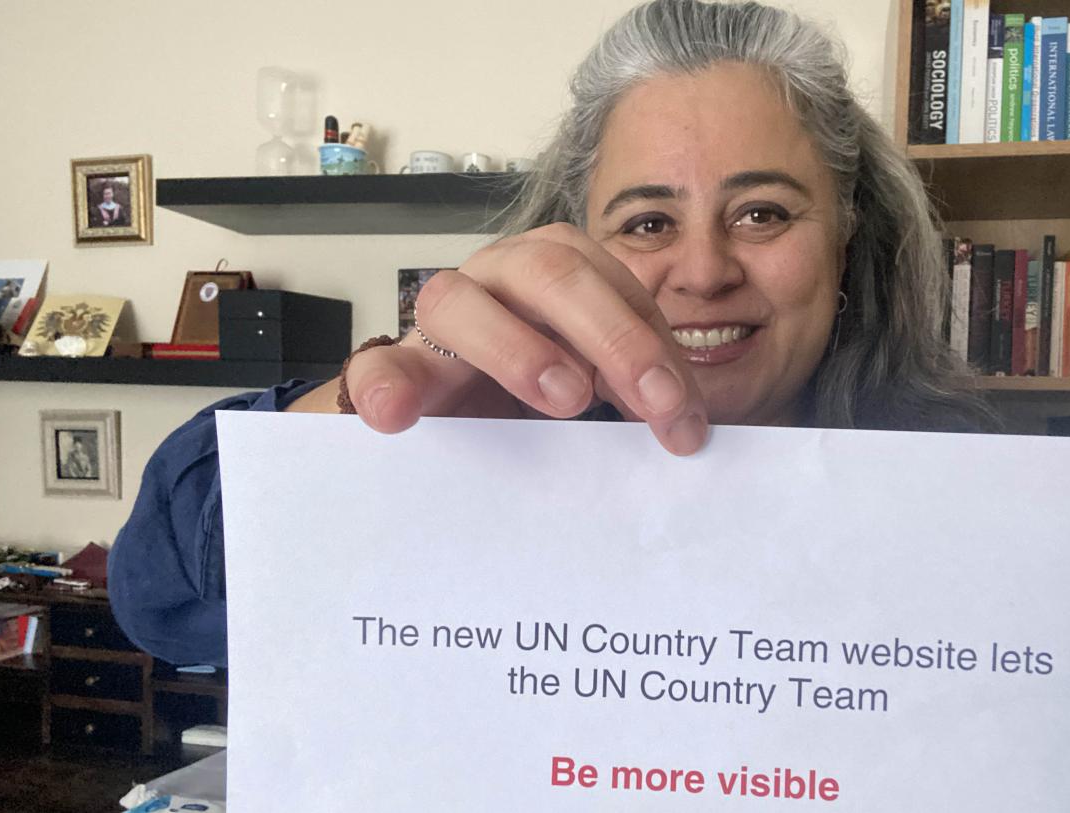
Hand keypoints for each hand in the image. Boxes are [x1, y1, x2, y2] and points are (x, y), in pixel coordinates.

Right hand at [343, 224, 708, 454]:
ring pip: (460, 299)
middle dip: (614, 338)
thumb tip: (691, 429)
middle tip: (652, 403)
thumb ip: (639, 394)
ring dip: (520, 349)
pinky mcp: (396, 364)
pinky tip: (398, 415)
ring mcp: (443, 315)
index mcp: (560, 273)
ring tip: (567, 399)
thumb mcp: (605, 387)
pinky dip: (387, 384)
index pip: (617, 286)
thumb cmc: (546, 398)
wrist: (465, 423)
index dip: (656, 346)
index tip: (683, 414)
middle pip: (553, 275)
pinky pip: (378, 364)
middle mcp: (500, 278)